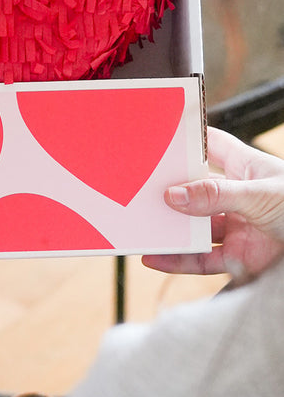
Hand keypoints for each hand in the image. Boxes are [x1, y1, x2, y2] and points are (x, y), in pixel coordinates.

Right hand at [143, 127, 283, 279]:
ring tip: (139, 224)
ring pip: (193, 226)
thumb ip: (216, 196)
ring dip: (167, 227)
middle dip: (166, 187)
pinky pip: (199, 260)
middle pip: (193, 188)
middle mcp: (237, 196)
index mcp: (246, 167)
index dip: (182, 139)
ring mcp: (236, 227)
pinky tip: (155, 257)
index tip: (152, 136)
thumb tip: (174, 195)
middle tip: (134, 184)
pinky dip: (176, 260)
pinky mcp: (238, 258)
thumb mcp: (262, 196)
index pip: (208, 145)